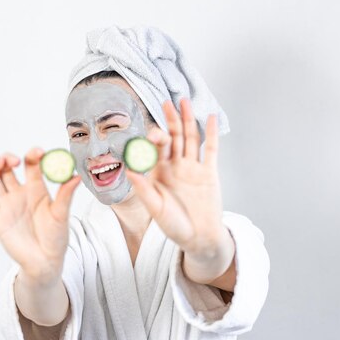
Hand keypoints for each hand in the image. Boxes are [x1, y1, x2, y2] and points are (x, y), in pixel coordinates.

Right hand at [0, 148, 81, 282]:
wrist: (45, 262)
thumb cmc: (56, 238)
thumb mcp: (62, 215)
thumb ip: (65, 195)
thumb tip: (76, 176)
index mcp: (36, 189)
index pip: (31, 165)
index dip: (32, 155)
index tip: (38, 152)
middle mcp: (19, 194)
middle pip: (7, 169)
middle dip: (7, 159)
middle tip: (14, 160)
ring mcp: (7, 205)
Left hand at [125, 98, 231, 257]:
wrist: (199, 238)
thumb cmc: (174, 226)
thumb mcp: (156, 209)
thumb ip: (144, 190)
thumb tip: (129, 171)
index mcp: (158, 173)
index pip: (153, 150)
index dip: (151, 140)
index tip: (149, 133)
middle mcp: (174, 166)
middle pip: (172, 138)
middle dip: (169, 121)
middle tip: (165, 103)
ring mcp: (192, 167)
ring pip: (189, 138)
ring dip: (187, 120)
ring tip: (184, 101)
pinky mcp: (209, 172)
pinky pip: (210, 149)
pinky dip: (210, 133)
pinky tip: (209, 117)